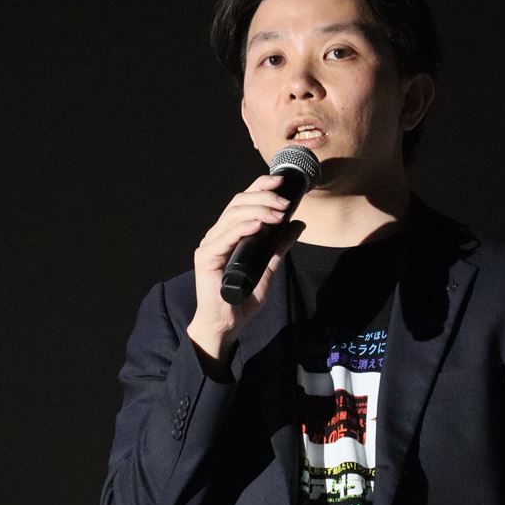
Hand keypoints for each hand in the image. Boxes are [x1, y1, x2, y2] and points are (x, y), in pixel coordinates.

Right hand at [187, 174, 304, 373]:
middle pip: (239, 203)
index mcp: (231, 232)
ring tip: (278, 213)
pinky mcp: (205, 258)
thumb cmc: (243, 297)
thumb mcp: (270, 267)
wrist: (228, 323)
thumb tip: (298, 223)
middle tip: (286, 202)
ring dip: (258, 210)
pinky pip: (224, 238)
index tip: (282, 182)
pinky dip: (242, 228)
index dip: (261, 186)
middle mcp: (218, 234)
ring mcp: (210, 245)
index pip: (244, 201)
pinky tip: (258, 225)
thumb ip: (280, 245)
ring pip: (232, 215)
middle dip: (264, 197)